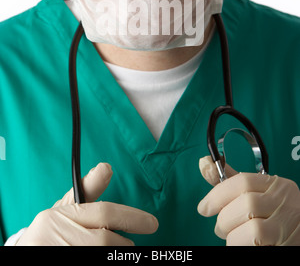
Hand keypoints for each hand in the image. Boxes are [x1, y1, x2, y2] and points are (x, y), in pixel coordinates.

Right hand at [17, 163, 157, 245]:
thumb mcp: (63, 211)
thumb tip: (106, 167)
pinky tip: (107, 255)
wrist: (25, 257)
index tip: (152, 223)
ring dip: (115, 253)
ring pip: (105, 253)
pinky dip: (109, 259)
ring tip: (114, 250)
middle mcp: (57, 235)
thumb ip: (87, 191)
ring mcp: (61, 252)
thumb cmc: (49, 235)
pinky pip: (100, 262)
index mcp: (57, 216)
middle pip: (106, 240)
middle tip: (126, 245)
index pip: (103, 213)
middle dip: (121, 243)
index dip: (131, 218)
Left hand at [197, 156, 299, 245]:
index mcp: (277, 185)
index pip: (244, 181)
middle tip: (220, 228)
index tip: (204, 207)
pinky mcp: (288, 244)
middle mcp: (286, 202)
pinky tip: (244, 244)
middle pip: (246, 204)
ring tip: (232, 239)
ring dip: (234, 236)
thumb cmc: (272, 217)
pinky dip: (242, 244)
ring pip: (253, 229)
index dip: (218, 194)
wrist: (296, 236)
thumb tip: (204, 163)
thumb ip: (230, 184)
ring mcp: (289, 224)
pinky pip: (257, 243)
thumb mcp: (255, 196)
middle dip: (225, 219)